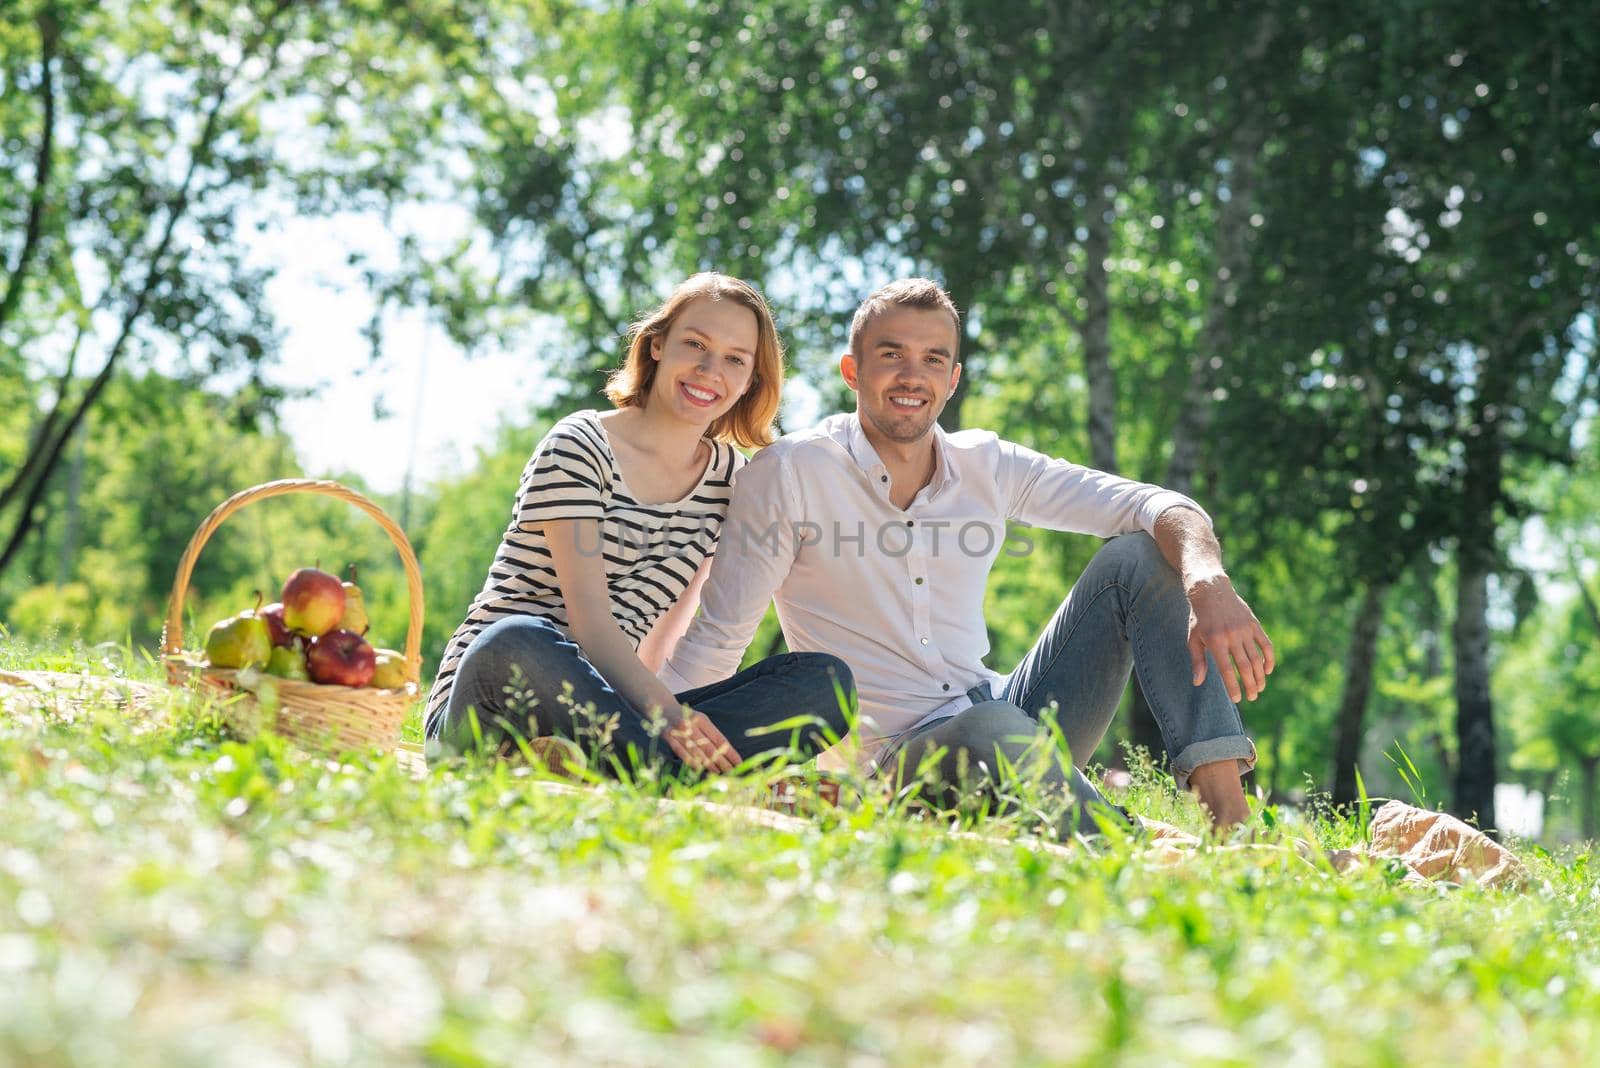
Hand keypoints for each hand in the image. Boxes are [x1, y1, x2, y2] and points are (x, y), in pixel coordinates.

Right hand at [665, 709, 739, 772]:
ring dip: (708, 763)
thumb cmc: (688, 717)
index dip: (729, 752)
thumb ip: (711, 734)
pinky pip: (681, 752)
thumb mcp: (701, 720)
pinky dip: (691, 761)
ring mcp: (679, 731)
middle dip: (721, 761)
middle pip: (709, 747)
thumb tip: (726, 752)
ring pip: (696, 751)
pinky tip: (700, 768)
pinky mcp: (668, 737)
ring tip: (718, 772)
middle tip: (732, 770)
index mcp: (702, 719)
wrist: (663, 707)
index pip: (719, 739)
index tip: (738, 761)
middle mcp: (691, 725)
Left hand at [1185, 574, 1274, 701]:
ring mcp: (1244, 630)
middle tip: (1252, 698)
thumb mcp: (1193, 638)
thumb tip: (1197, 682)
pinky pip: (1266, 644)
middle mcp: (1231, 636)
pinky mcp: (1254, 624)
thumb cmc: (1200, 619)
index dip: (1233, 686)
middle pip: (1245, 667)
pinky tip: (1267, 670)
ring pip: (1256, 658)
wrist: (1211, 591)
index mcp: (1215, 641)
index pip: (1227, 670)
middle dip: (1250, 685)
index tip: (1237, 699)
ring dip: (1260, 676)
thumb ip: (1197, 661)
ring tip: (1259, 688)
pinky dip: (1268, 659)